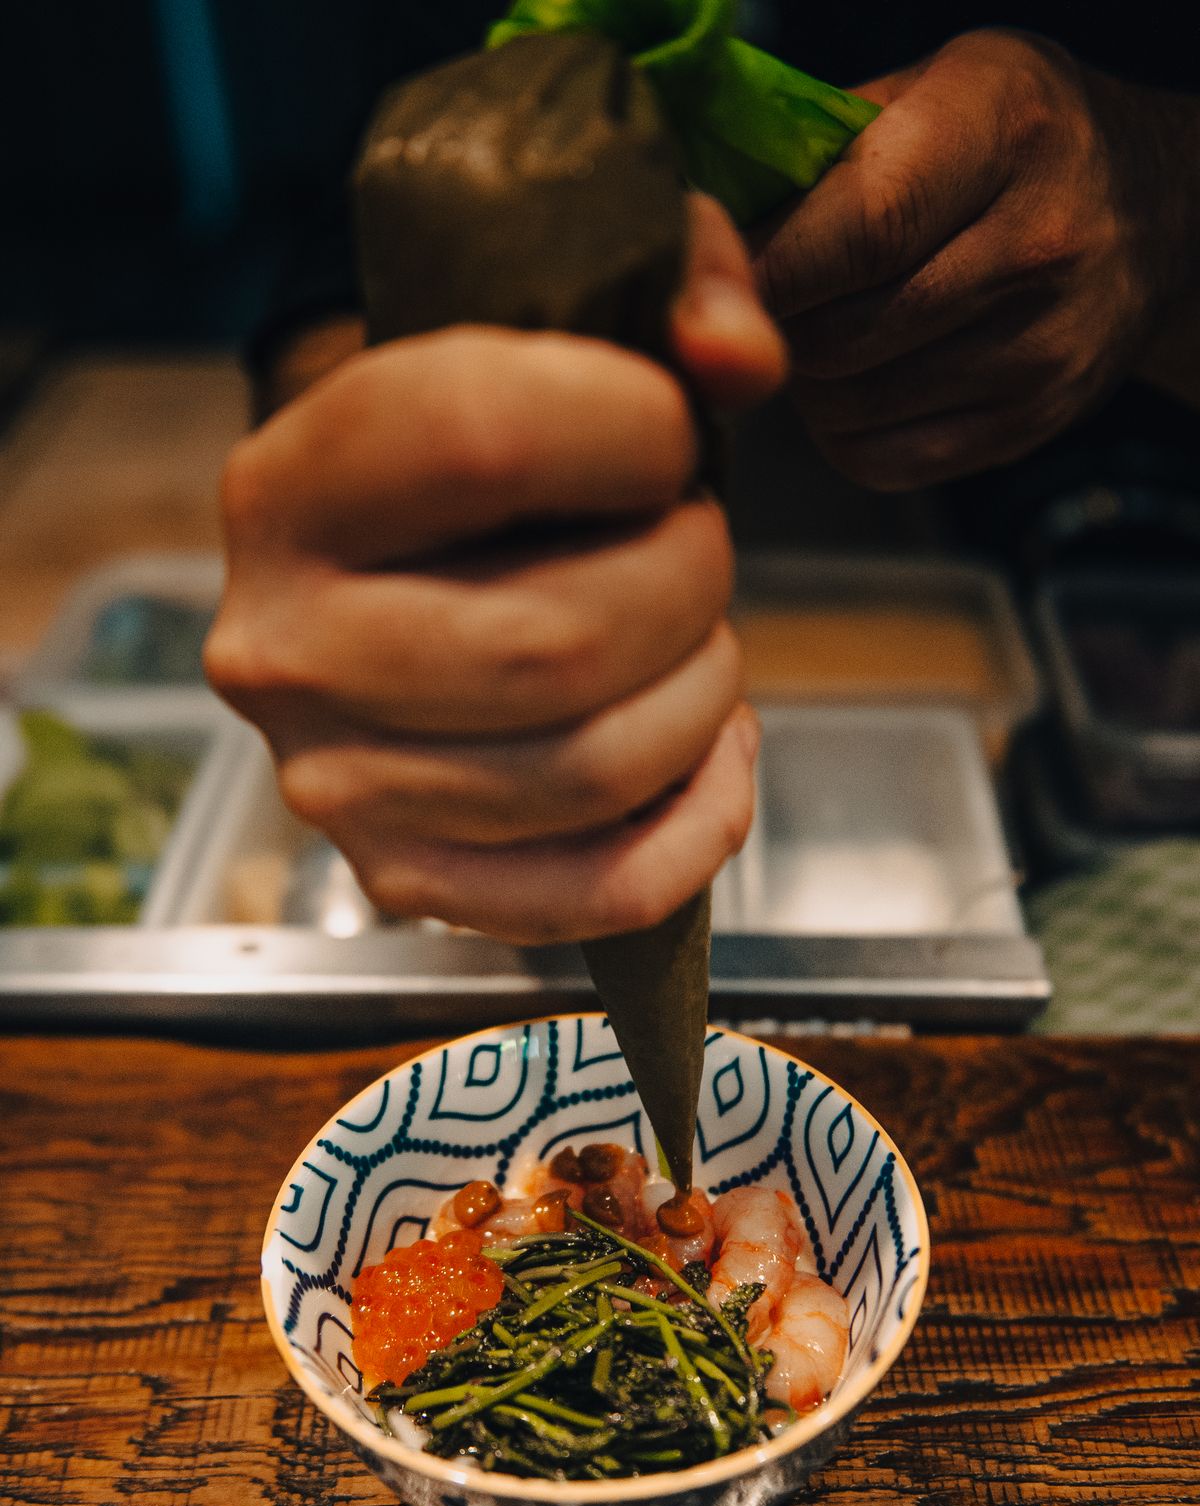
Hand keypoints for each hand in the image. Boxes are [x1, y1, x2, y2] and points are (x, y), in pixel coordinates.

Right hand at [206, 196, 785, 942]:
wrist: (381, 571)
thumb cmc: (481, 447)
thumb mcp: (554, 325)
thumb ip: (671, 287)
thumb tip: (738, 358)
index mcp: (286, 487)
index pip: (479, 441)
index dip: (636, 431)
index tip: (668, 435)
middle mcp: (281, 652)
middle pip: (554, 646)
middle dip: (690, 585)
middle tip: (695, 546)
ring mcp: (335, 786)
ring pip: (594, 770)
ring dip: (703, 697)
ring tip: (697, 640)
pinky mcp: (407, 880)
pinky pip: (601, 893)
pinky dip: (702, 826)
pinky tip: (716, 750)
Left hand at [753, 30, 1199, 488]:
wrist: (1150, 213)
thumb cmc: (1004, 140)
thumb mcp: (928, 92)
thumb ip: (817, 154)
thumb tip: (700, 234)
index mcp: (1000, 133)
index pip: (861, 230)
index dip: (764, 272)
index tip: (709, 282)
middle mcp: (1034, 245)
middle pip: (839, 332)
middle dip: (772, 329)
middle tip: (762, 303)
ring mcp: (1038, 349)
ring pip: (846, 405)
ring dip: (802, 381)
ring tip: (819, 329)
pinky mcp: (1026, 425)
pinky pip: (877, 458)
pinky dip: (839, 431)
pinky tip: (854, 381)